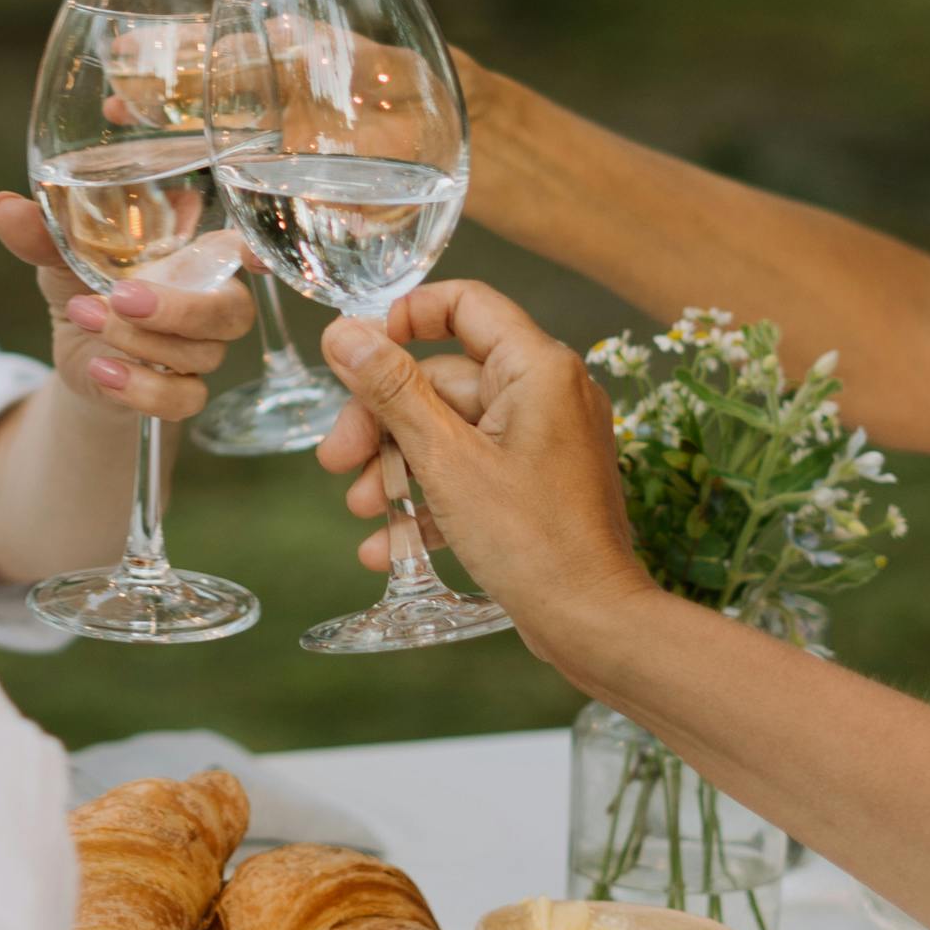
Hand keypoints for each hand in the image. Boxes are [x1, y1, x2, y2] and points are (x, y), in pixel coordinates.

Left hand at [0, 192, 254, 425]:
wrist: (76, 349)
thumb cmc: (83, 282)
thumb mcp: (60, 256)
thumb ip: (42, 233)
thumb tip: (3, 208)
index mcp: (194, 256)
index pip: (243, 250)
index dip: (257, 254)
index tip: (253, 258)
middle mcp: (209, 302)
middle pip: (230, 311)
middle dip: (178, 308)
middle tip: (122, 296)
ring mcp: (201, 352)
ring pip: (199, 356)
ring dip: (139, 341)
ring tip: (84, 317)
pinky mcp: (181, 392)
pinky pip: (183, 399)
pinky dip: (142, 389)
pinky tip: (102, 370)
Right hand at [316, 281, 652, 669]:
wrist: (593, 624)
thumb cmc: (532, 540)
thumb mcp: (447, 460)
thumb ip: (393, 391)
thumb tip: (343, 333)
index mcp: (537, 369)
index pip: (465, 304)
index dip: (405, 319)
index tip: (358, 357)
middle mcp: (547, 394)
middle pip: (443, 379)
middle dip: (383, 423)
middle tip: (336, 460)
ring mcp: (543, 442)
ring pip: (451, 432)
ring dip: (398, 468)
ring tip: (361, 509)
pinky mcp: (536, 484)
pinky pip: (472, 473)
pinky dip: (431, 501)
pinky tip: (385, 544)